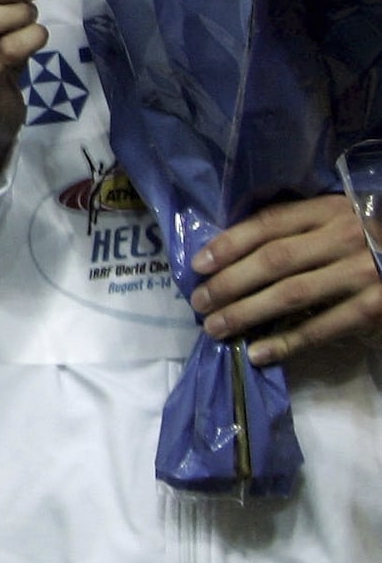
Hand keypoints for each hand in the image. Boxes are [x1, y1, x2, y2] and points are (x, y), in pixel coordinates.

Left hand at [189, 194, 381, 367]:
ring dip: (246, 314)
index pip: (270, 223)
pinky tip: (258, 352)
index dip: (229, 243)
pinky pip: (321, 328)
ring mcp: (363, 273)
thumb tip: (227, 252)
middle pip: (274, 260)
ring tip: (216, 328)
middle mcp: (346, 237)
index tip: (198, 265)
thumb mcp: (334, 222)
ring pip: (291, 295)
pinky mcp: (374, 308)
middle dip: (229, 283)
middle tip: (199, 303)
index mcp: (330, 210)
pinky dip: (285, 343)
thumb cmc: (364, 242)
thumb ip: (294, 230)